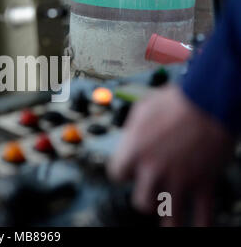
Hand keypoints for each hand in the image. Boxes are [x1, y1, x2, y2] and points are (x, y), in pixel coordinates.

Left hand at [108, 85, 232, 225]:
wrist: (209, 98)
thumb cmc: (175, 100)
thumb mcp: (142, 109)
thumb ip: (133, 130)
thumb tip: (131, 138)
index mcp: (134, 151)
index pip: (117, 175)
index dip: (123, 173)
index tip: (130, 172)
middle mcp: (153, 169)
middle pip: (140, 202)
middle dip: (145, 198)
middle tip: (151, 193)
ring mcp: (179, 179)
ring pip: (169, 215)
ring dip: (169, 218)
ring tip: (170, 220)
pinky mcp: (203, 183)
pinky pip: (202, 215)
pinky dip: (200, 225)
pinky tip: (198, 227)